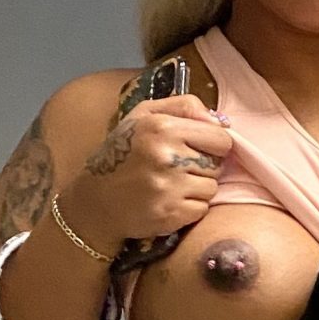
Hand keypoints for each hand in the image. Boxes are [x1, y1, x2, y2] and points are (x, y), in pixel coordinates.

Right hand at [59, 92, 233, 247]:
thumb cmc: (124, 152)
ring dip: (197, 189)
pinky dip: (190, 208)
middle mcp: (166, 156)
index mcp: (162, 127)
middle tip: (177, 169)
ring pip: (211, 188)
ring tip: (172, 185)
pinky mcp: (170, 214)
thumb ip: (184, 106)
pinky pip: (201, 209)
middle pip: (217, 165)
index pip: (220, 138)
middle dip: (203, 167)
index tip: (197, 149)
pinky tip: (169, 201)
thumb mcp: (144, 115)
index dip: (213, 145)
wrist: (96, 199)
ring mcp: (168, 187)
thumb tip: (222, 120)